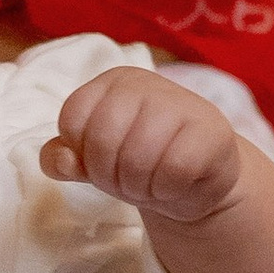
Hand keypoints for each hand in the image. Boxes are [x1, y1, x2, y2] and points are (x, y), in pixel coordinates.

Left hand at [44, 64, 273, 272]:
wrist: (197, 179)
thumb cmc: (139, 162)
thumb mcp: (94, 159)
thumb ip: (64, 158)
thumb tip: (61, 159)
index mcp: (113, 82)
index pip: (72, 119)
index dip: (82, 154)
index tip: (101, 162)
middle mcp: (146, 83)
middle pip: (102, 141)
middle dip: (109, 176)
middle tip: (127, 180)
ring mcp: (182, 104)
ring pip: (136, 159)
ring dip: (138, 187)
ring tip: (150, 183)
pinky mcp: (212, 132)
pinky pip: (173, 172)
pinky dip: (166, 190)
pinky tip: (174, 185)